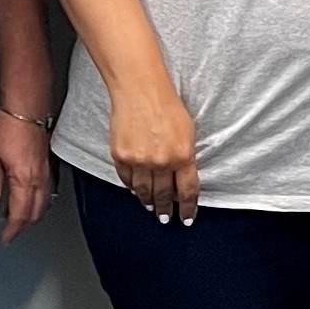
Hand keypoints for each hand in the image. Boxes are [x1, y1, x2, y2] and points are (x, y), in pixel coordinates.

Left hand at [0, 107, 53, 238]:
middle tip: (10, 232)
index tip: (4, 238)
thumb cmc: (9, 127)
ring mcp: (48, 173)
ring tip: (18, 219)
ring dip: (32, 216)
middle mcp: (39, 180)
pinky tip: (31, 201)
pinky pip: (49, 193)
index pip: (19, 215)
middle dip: (22, 227)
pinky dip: (40, 203)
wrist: (27, 108)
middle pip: (34, 214)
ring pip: (44, 205)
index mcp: (23, 181)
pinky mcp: (51, 166)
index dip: (11, 230)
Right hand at [106, 75, 198, 224]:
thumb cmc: (166, 105)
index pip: (187, 192)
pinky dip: (132, 187)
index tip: (185, 218)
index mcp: (183, 155)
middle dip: (165, 210)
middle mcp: (161, 162)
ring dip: (148, 202)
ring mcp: (140, 161)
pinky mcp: (122, 156)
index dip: (187, 209)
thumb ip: (186, 157)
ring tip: (150, 207)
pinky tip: (135, 189)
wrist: (140, 90)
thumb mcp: (188, 132)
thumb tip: (182, 178)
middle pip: (164, 196)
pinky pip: (127, 180)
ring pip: (144, 192)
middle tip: (165, 217)